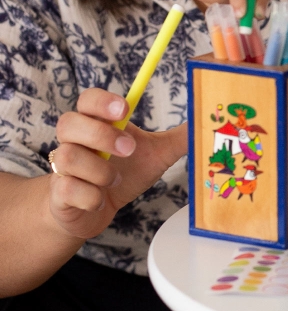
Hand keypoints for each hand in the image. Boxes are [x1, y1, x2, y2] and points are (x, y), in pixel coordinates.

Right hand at [47, 89, 186, 241]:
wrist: (91, 210)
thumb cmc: (123, 174)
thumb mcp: (156, 155)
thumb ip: (178, 138)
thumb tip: (206, 118)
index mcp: (97, 124)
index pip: (88, 100)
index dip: (102, 101)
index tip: (124, 109)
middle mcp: (74, 141)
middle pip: (69, 122)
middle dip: (101, 135)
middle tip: (130, 149)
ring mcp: (63, 167)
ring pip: (69, 157)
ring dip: (98, 170)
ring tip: (115, 179)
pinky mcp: (58, 194)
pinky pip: (68, 189)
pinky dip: (91, 196)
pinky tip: (102, 198)